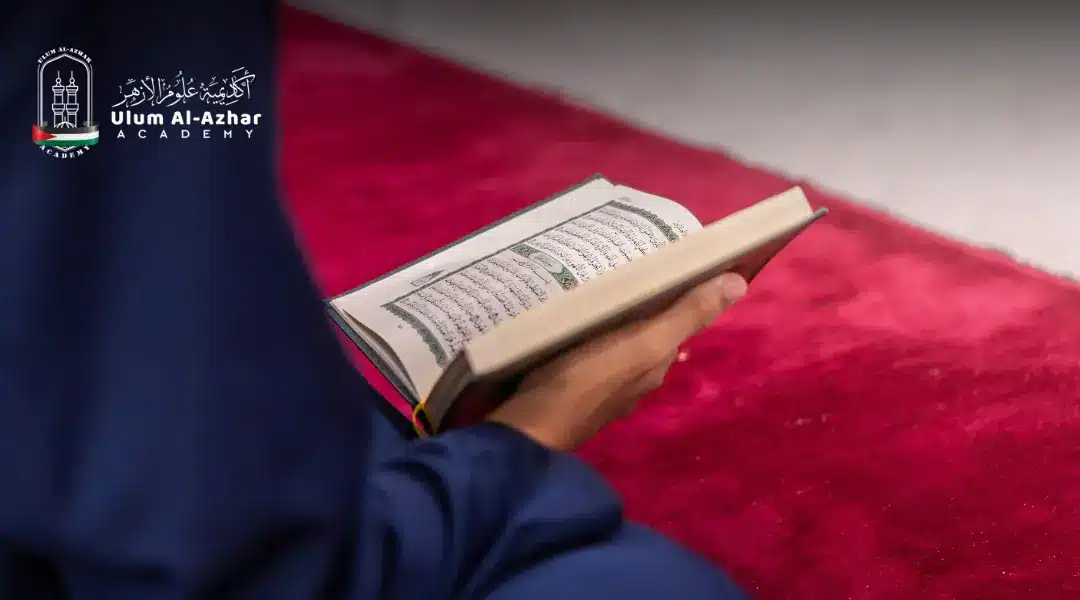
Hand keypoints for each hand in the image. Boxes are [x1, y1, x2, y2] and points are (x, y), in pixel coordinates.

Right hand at [487, 273, 747, 450]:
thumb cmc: (585, 380)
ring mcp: (599, 391)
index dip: (676, 299)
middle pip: (644, 339)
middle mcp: (633, 383)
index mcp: (652, 367)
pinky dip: (585, 340)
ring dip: (612, 326)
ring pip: (615, 349)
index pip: (674, 327)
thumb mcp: (642, 343)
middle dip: (641, 311)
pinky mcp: (566, 392)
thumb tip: (741, 285)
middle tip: (623, 271)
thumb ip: (686, 315)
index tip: (665, 265)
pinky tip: (568, 328)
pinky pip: (584, 358)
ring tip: (595, 292)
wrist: (527, 430)